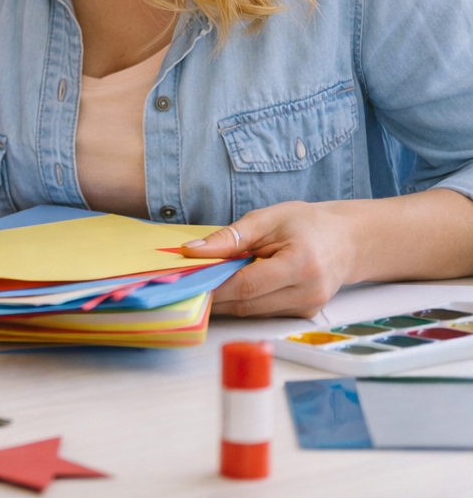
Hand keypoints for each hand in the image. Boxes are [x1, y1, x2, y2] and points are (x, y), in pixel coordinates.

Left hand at [179, 200, 355, 317]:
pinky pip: (263, 312)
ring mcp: (308, 308)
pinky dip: (243, 302)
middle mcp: (308, 292)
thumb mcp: (268, 219)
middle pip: (247, 304)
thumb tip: (193, 251)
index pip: (247, 284)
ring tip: (204, 284)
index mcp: (302, 264)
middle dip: (213, 296)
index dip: (213, 285)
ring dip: (226, 301)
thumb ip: (230, 236)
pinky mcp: (303, 315)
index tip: (186, 281)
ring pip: (252, 312)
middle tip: (185, 285)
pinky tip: (230, 288)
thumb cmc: (308, 225)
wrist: (348, 241)